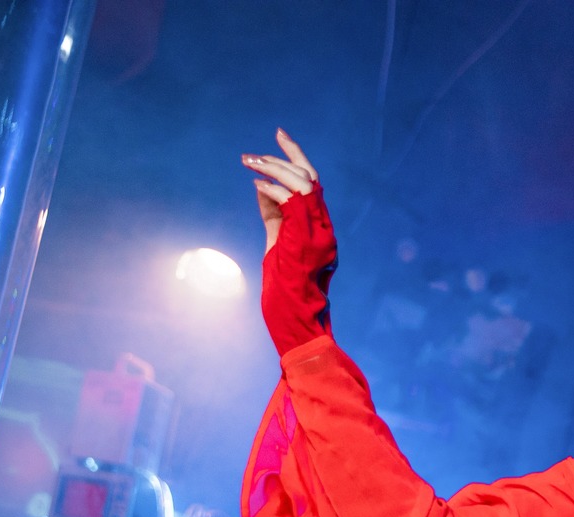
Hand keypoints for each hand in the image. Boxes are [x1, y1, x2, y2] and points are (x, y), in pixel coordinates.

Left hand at [242, 130, 336, 354]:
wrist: (296, 322)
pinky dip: (273, 189)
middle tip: (250, 156)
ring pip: (302, 183)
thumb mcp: (277, 246)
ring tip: (249, 164)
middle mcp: (324, 227)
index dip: (296, 157)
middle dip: (280, 158)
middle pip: (309, 177)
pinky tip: (256, 185)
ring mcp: (318, 233)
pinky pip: (292, 201)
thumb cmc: (285, 292)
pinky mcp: (306, 239)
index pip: (312, 183)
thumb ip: (274, 217)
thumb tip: (261, 188)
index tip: (279, 136)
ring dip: (273, 169)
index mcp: (319, 228)